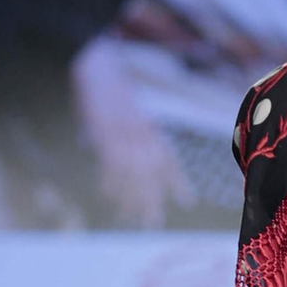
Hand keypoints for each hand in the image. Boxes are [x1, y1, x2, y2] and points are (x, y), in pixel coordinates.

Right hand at [71, 34, 193, 227]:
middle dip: (152, 198)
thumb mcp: (131, 111)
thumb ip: (137, 133)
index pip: (168, 158)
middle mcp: (142, 133)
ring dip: (130, 197)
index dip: (178, 180)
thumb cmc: (112, 89)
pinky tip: (107, 195)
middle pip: (151, 173)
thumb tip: (128, 156)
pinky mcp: (105, 132)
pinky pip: (110, 163)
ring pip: (132, 173)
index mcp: (150, 127)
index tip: (187, 201)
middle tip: (154, 222)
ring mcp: (124, 134)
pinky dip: (108, 180)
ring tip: (130, 218)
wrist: (99, 65)